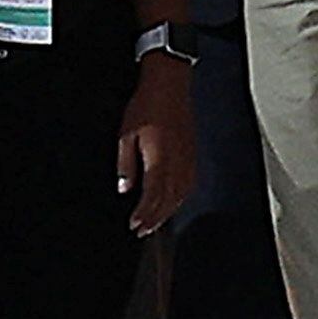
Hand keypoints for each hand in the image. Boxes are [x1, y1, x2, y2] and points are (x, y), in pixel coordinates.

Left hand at [116, 59, 195, 234]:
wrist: (170, 86)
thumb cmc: (147, 106)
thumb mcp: (126, 134)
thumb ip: (126, 164)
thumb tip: (125, 188)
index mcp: (159, 160)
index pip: (152, 197)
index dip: (143, 215)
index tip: (134, 226)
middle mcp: (177, 164)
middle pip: (168, 201)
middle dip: (154, 219)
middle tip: (142, 232)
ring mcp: (187, 160)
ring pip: (180, 196)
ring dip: (166, 212)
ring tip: (154, 224)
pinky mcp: (192, 156)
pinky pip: (188, 185)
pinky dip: (178, 200)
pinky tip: (171, 203)